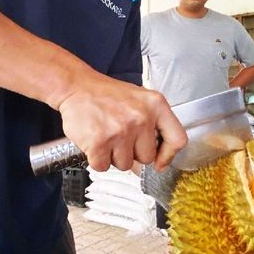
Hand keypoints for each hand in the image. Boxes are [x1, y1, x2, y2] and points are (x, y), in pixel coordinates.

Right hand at [57, 71, 186, 171]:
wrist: (77, 87)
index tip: (160, 162)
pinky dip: (96, 159)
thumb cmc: (107, 95)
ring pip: (124, 165)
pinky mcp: (99, 142)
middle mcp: (141, 117)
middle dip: (132, 153)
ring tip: (106, 136)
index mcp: (156, 105)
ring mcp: (121, 130)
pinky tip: (95, 142)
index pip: (177, 139)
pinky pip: (103, 166)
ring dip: (113, 156)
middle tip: (119, 137)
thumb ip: (154, 124)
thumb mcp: (140, 100)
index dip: (168, 155)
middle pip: (147, 158)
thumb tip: (159, 159)